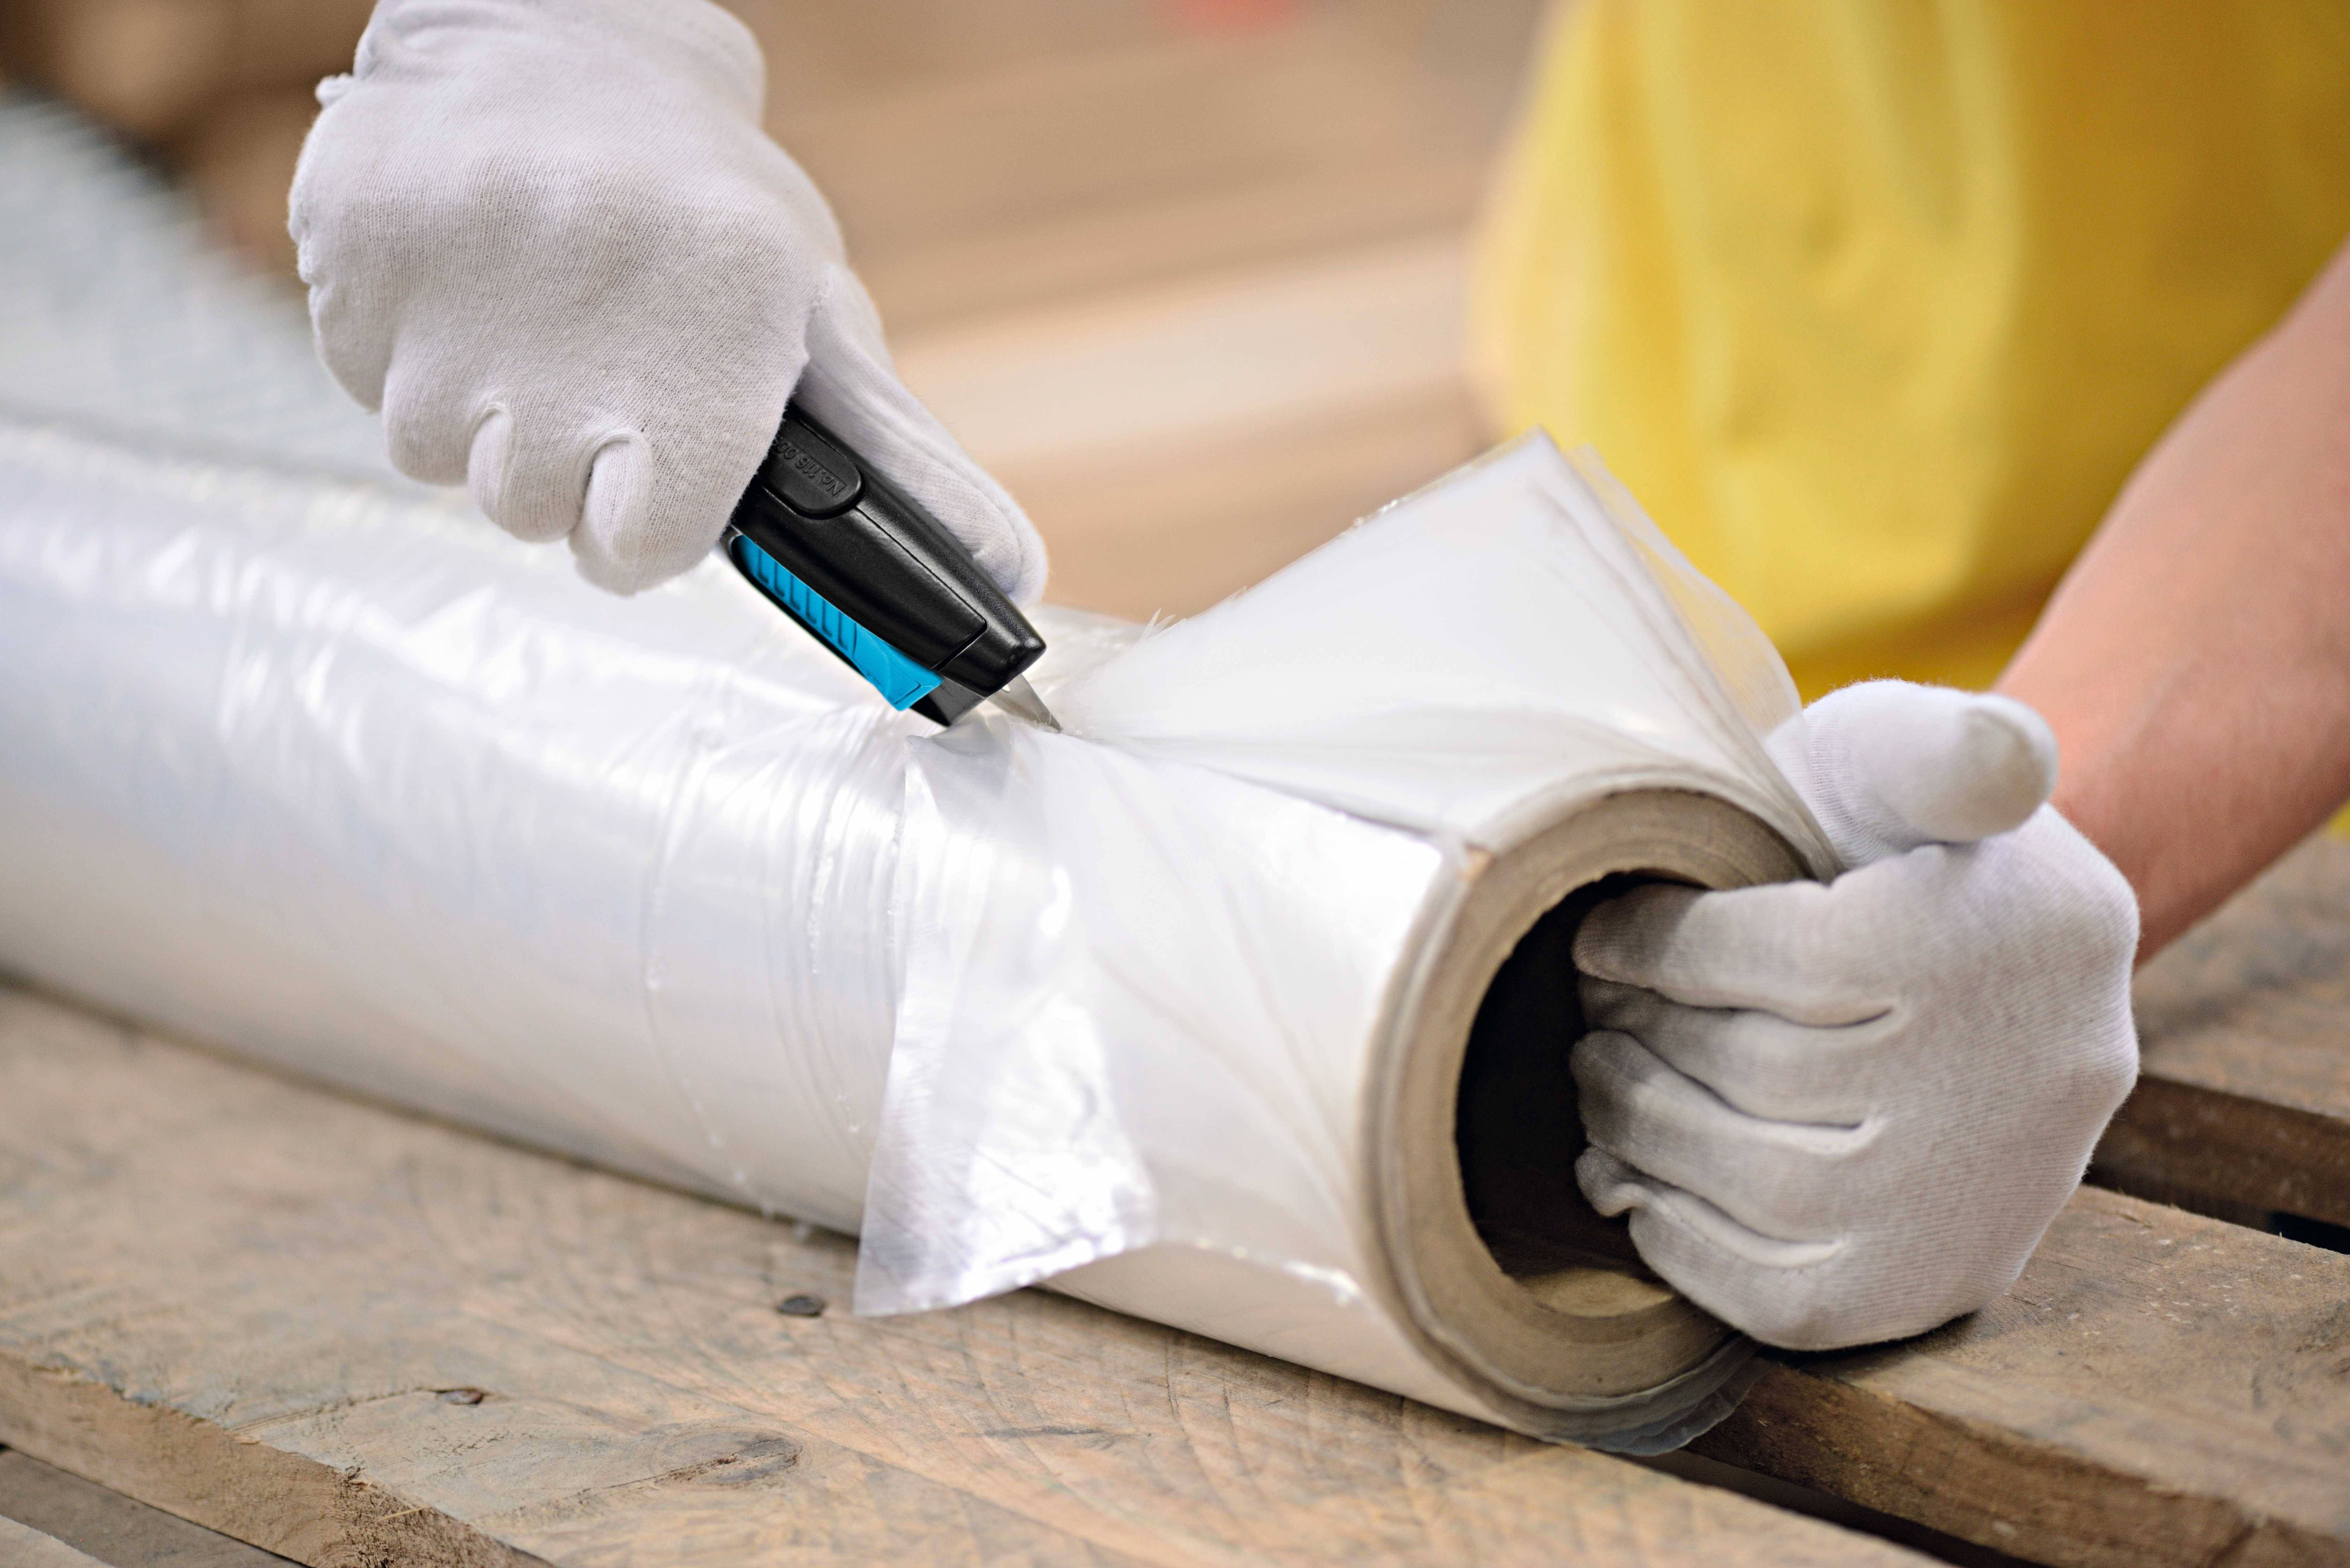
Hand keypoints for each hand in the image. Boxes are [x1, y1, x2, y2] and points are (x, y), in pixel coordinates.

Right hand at [289, 0, 1043, 598]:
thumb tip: (1013, 574)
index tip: (643, 484)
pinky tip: (467, 282)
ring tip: (531, 319)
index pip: (638, 547)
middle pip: (525, 512)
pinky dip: (406, 352)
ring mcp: (454, 279)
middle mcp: (581, 311)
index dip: (638, 532)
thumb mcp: (819, 324)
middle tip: (589, 372)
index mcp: (716, 331)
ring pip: (433, 452)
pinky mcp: (353, 243)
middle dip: (556, 469)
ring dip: (477, 413)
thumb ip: (901, 464)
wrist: (568, 39)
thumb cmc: (712, 210)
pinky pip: (361, 377)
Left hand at [1570, 680, 2139, 1349]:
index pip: (1783, 957)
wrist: (1993, 958)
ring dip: (1643, 1133)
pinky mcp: (1944, 1283)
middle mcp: (2030, 1079)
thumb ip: (1948, 744)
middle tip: (1587, 1013)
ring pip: (1766, 1187)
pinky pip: (1788, 1297)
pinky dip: (1683, 1243)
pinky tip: (1631, 1181)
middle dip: (1640, 1039)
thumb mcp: (1916, 755)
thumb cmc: (1904, 840)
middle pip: (1765, 1074)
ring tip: (1596, 1079)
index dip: (1655, 944)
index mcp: (2023, 935)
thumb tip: (2002, 762)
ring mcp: (1991, 1198)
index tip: (1599, 936)